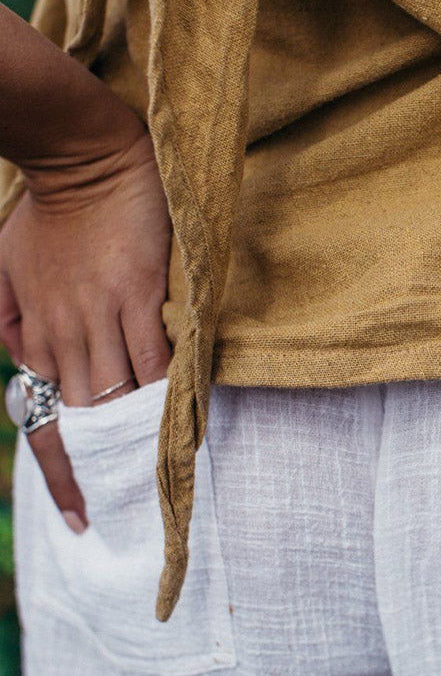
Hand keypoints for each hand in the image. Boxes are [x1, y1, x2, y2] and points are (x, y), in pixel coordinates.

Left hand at [0, 130, 171, 531]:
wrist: (79, 156)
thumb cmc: (43, 210)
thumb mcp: (2, 267)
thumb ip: (9, 320)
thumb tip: (21, 362)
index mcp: (36, 335)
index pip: (45, 422)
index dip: (60, 475)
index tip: (78, 519)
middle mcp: (69, 335)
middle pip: (86, 421)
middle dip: (104, 473)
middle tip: (128, 517)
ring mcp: (108, 314)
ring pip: (125, 396)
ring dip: (142, 443)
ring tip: (165, 484)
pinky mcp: (146, 293)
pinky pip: (159, 355)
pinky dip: (172, 392)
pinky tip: (187, 422)